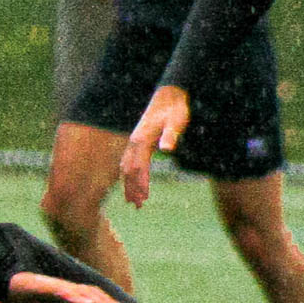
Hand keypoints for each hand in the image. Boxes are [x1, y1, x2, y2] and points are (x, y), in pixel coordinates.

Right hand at [6, 271, 129, 302]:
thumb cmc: (11, 292)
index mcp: (60, 292)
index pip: (88, 296)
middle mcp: (60, 287)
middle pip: (89, 293)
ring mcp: (52, 285)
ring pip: (80, 293)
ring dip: (97, 301)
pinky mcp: (41, 286)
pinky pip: (62, 292)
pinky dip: (76, 297)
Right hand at [120, 86, 189, 206]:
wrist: (169, 96)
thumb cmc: (175, 110)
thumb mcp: (177, 121)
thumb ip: (171, 135)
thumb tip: (166, 149)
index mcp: (142, 139)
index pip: (139, 167)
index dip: (141, 184)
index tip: (144, 199)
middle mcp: (134, 142)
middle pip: (129, 170)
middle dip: (132, 189)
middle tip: (138, 207)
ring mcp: (134, 141)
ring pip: (126, 167)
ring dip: (128, 185)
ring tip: (133, 202)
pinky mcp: (137, 141)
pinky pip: (128, 161)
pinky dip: (128, 175)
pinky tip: (131, 182)